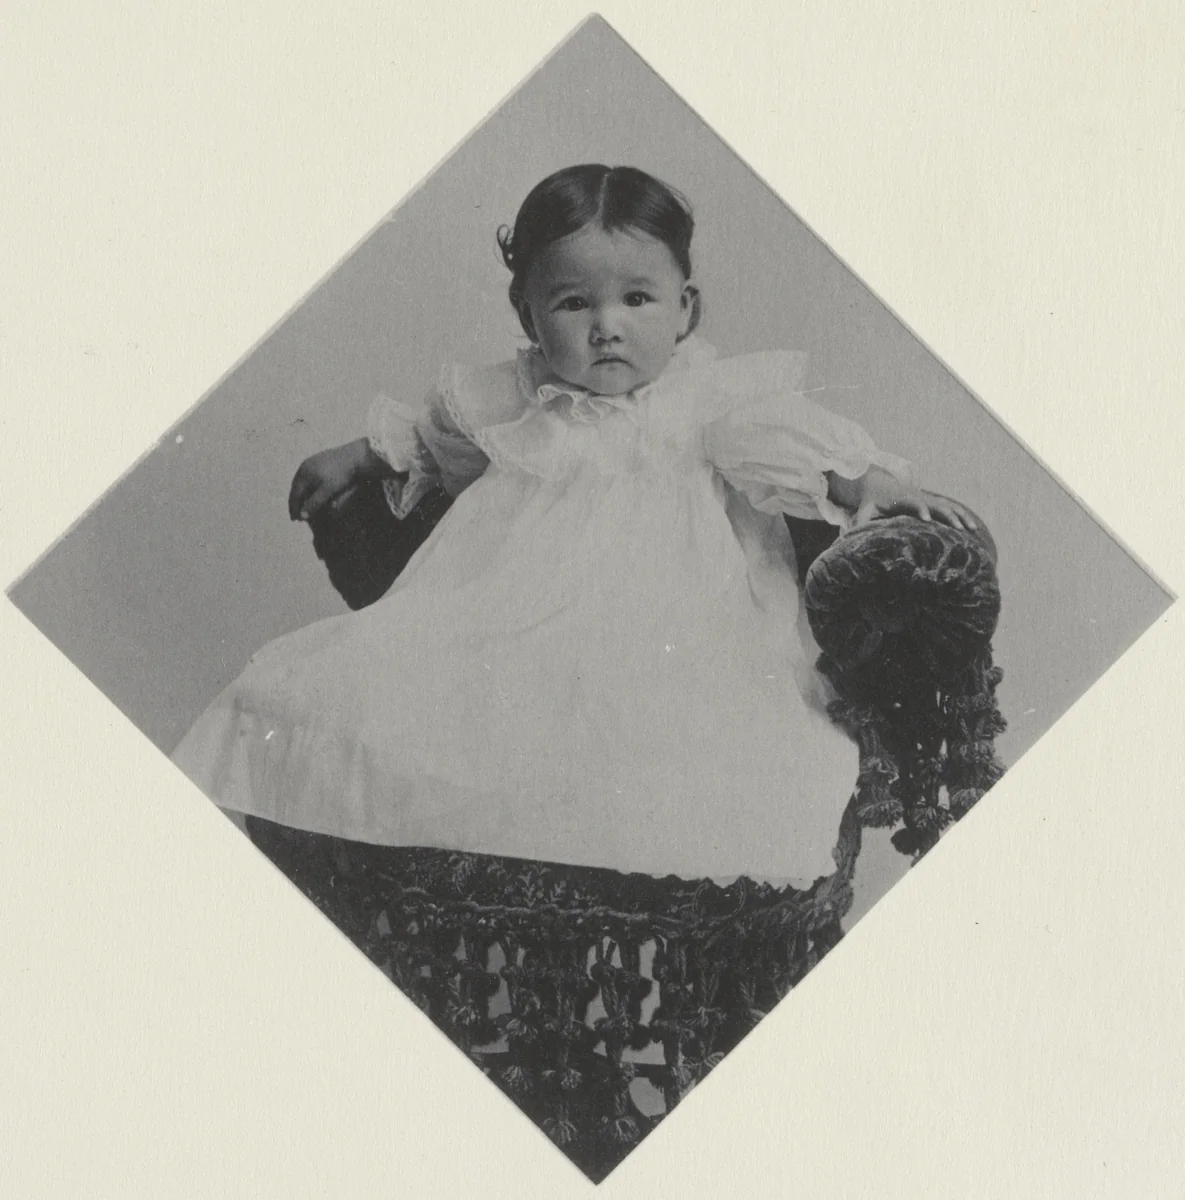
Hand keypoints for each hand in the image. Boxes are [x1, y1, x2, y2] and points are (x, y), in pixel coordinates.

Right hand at [288, 438, 382, 521]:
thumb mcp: (327, 490)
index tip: (295, 519)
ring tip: (301, 503)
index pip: (295, 494)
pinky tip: (310, 490)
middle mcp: (304, 466)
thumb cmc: (341, 474)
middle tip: (296, 514)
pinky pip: (307, 475)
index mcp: (304, 473)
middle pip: (296, 487)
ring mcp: (310, 461)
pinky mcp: (318, 459)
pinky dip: (306, 486)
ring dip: (300, 494)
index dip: (294, 508)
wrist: (355, 455)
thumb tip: (302, 516)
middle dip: (295, 502)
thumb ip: (314, 503)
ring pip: (301, 481)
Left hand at [848, 467, 978, 531]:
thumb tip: (846, 538)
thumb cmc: (871, 501)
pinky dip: (961, 515)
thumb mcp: (864, 510)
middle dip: (948, 516)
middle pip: (936, 504)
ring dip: (960, 516)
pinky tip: (972, 526)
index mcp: (902, 498)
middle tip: (958, 528)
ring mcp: (926, 498)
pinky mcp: (931, 501)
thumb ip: (859, 522)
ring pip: (947, 506)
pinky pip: (949, 507)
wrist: (878, 483)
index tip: (926, 519)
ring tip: (972, 529)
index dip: (920, 509)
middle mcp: (918, 496)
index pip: (913, 503)